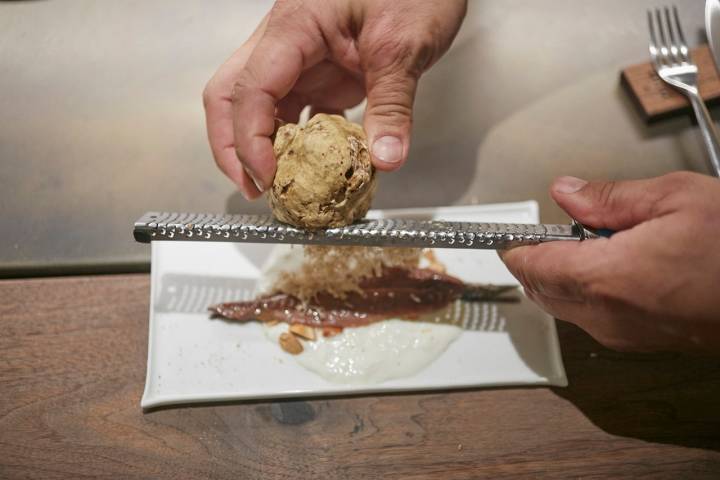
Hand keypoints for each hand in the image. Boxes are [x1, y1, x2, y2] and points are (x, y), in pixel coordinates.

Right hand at [203, 0, 466, 198]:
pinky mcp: (321, 69)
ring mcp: (301, 56)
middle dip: (232, 146)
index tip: (269, 178)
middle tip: (254, 188)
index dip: (250, 141)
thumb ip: (393, 106)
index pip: (250, 90)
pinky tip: (312, 164)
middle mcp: (286, 40)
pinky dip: (297, 139)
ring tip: (280, 185)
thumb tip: (384, 159)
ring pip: (258, 104)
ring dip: (262, 146)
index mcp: (294, 26)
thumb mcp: (405, 45)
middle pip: (231, 95)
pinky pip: (295, 108)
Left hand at [500, 172, 719, 352]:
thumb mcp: (674, 198)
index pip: (531, 267)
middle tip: (545, 232)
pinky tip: (612, 266)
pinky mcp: (641, 341)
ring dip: (558, 278)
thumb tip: (564, 192)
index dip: (513, 248)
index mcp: (605, 278)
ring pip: (564, 307)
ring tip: (587, 242)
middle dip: (533, 263)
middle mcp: (606, 315)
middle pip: (541, 291)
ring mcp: (624, 334)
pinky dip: (584, 293)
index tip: (504, 234)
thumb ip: (608, 197)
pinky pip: (591, 318)